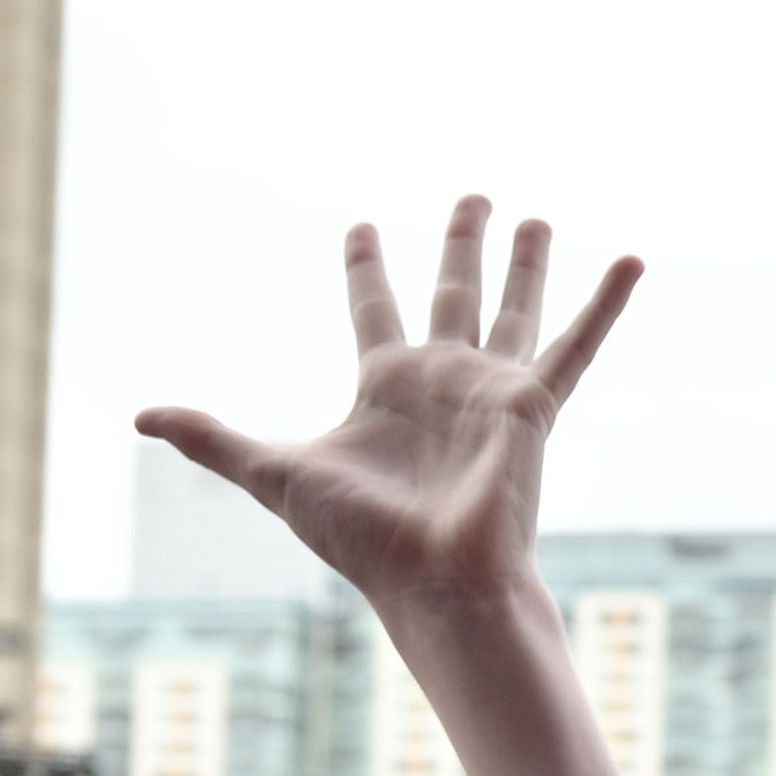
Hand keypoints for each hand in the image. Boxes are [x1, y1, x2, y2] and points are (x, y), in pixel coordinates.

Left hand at [145, 200, 638, 627]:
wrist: (433, 578)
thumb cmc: (360, 538)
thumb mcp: (272, 472)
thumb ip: (213, 439)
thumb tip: (140, 415)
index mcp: (386, 387)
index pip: (373, 308)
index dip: (366, 266)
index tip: (361, 227)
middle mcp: (442, 379)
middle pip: (453, 292)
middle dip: (461, 244)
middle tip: (473, 198)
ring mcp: (491, 389)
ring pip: (512, 307)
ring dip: (525, 261)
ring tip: (535, 214)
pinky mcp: (532, 404)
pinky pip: (577, 344)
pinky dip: (607, 303)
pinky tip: (636, 260)